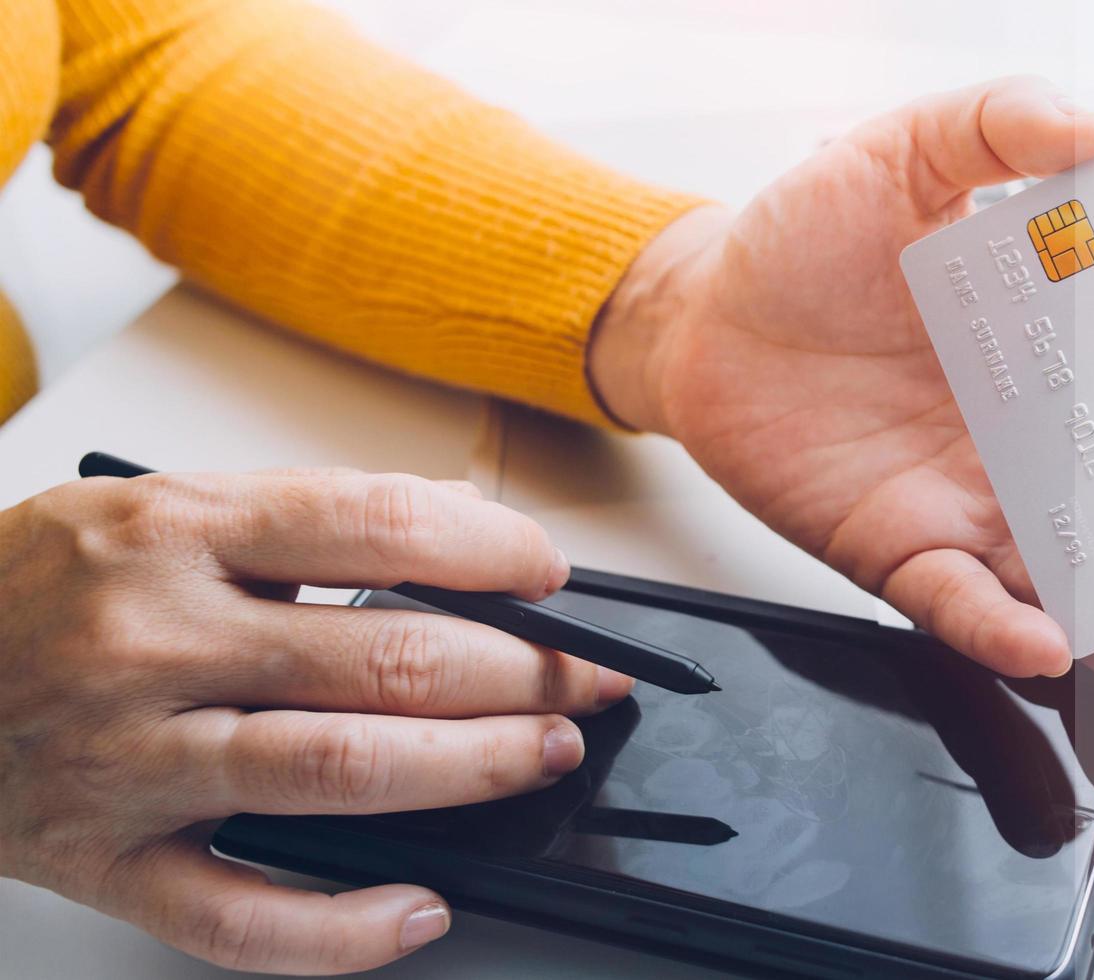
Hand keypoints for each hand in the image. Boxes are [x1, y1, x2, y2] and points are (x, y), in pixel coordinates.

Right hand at [0, 470, 628, 973]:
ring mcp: (129, 761)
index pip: (374, 526)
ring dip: (471, 770)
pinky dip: (345, 927)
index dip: (491, 548)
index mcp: (168, 536)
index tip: (551, 572)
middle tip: (587, 683)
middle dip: (522, 672)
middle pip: (388, 659)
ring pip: (342, 772)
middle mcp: (152, 644)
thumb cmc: (24, 597)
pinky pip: (242, 917)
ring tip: (541, 756)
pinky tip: (420, 906)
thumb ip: (291, 522)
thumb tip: (453, 532)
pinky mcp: (106, 863)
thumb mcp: (142, 511)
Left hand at [588, 77, 1093, 691]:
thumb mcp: (908, 150)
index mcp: (1073, 348)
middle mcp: (1047, 440)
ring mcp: (983, 505)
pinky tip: (1049, 640)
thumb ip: (1002, 125)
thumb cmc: (807, 237)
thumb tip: (1093, 130)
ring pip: (1082, 582)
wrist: (698, 312)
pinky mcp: (906, 551)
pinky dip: (1006, 629)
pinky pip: (964, 604)